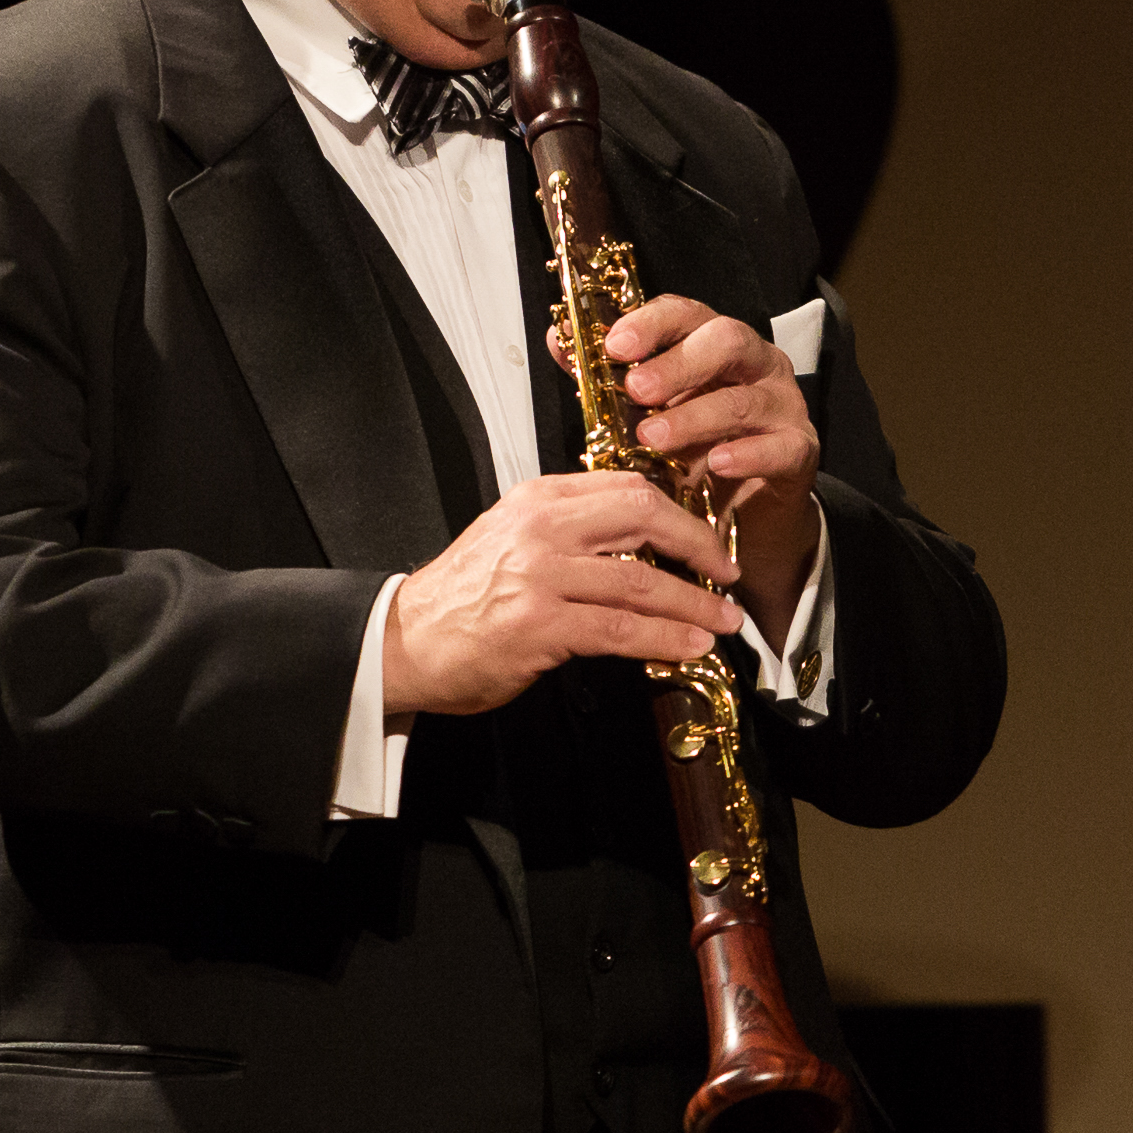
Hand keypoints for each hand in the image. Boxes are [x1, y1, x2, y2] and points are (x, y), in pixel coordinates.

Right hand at [381, 471, 743, 715]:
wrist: (406, 640)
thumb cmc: (463, 597)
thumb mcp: (512, 538)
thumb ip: (568, 530)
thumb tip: (638, 542)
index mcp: (538, 498)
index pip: (627, 486)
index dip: (679, 511)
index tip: (704, 537)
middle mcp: (541, 527)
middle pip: (644, 516)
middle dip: (698, 545)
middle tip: (726, 573)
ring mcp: (541, 575)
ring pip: (641, 579)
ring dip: (694, 603)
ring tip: (723, 620)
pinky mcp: (540, 624)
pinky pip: (621, 628)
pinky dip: (665, 638)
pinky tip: (690, 646)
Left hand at [557, 295, 819, 654]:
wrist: (744, 512)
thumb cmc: (693, 450)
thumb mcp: (645, 412)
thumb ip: (605, 377)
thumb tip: (559, 341)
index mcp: (714, 344)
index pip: (686, 313)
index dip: (651, 323)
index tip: (614, 344)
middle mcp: (754, 365)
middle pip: (726, 340)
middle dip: (678, 362)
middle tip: (636, 389)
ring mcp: (782, 405)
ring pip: (745, 397)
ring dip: (696, 416)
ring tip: (654, 438)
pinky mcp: (799, 451)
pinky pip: (780, 447)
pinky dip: (747, 454)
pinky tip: (715, 464)